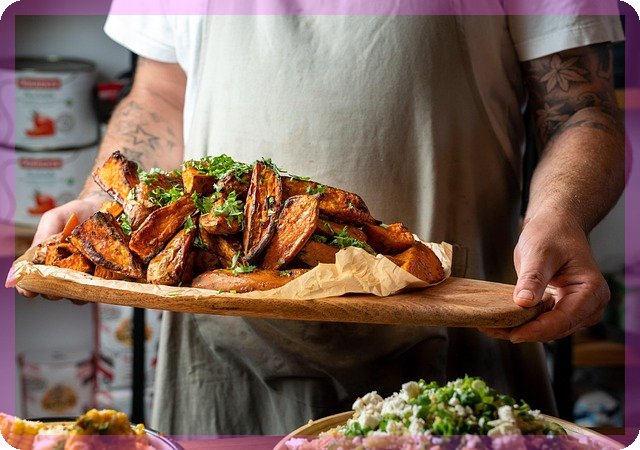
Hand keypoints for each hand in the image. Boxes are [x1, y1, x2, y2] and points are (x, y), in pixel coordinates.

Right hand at [6, 198, 102, 301]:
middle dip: (53, 292)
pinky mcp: (104, 278)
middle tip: (57, 289)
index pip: (31, 280)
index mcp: (46, 261)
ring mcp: (84, 278)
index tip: (28, 291)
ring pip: (76, 295)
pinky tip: (100, 279)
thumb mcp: (54, 219)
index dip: (27, 288)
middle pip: (53, 292)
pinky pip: (99, 289)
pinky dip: (98, 287)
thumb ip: (43, 234)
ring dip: (77, 292)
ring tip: (80, 281)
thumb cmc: (75, 214)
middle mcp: (64, 273)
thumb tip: (33, 253)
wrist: (103, 208)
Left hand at [480, 215, 609, 342]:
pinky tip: (499, 323)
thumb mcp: (540, 253)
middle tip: (493, 329)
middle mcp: (589, 305)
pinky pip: (542, 323)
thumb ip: (533, 278)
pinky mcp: (560, 310)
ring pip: (548, 331)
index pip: (565, 319)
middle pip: (556, 329)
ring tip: (491, 327)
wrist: (554, 226)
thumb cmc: (553, 234)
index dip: (539, 329)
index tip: (515, 334)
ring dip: (521, 330)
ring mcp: (576, 310)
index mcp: (591, 290)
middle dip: (526, 332)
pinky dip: (521, 324)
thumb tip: (524, 302)